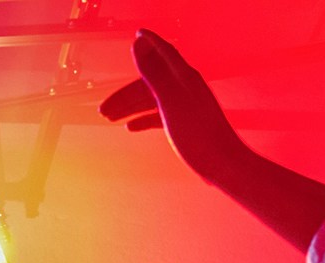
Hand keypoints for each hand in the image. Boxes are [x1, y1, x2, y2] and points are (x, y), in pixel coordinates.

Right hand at [98, 30, 244, 182]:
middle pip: (150, 82)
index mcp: (184, 78)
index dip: (150, 43)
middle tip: (102, 109)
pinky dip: (143, 119)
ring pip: (151, 100)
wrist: (222, 164)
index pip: (164, 52)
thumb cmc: (198, 135)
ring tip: (110, 119)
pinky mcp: (186, 123)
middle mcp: (186, 88)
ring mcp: (186, 106)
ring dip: (130, 108)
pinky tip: (131, 127)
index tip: (137, 35)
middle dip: (125, 93)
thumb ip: (153, 73)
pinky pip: (159, 115)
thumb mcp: (170, 101)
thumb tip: (138, 46)